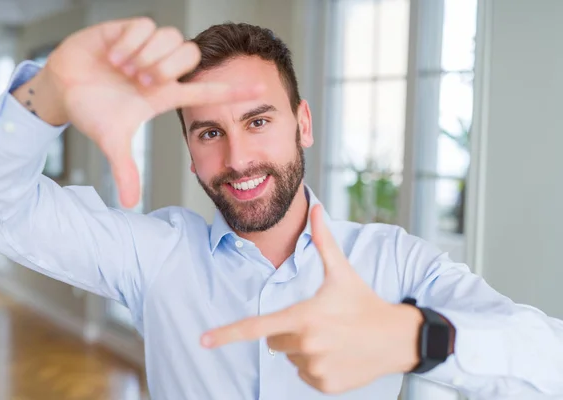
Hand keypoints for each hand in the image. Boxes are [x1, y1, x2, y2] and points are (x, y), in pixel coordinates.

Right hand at [24, 18, 262, 207]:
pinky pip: (145, 25)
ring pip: (171, 37)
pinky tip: (113, 54)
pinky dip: (129, 41)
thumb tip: (129, 204)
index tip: (262, 89)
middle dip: (166, 69)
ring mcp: (145, 48)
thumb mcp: (112, 141)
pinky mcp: (127, 29)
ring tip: (123, 69)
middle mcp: (160, 69)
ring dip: (146, 55)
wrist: (62, 88)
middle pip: (190, 56)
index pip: (206, 91)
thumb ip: (125, 170)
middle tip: (139, 81)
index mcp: (163, 94)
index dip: (233, 91)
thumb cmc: (92, 111)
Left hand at [201, 205, 422, 393]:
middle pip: (274, 340)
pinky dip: (315, 366)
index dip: (227, 334)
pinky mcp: (325, 385)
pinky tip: (337, 354)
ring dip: (302, 348)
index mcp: (304, 317)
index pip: (257, 327)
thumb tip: (316, 208)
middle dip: (288, 330)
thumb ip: (323, 241)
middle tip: (318, 321)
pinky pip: (304, 375)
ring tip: (332, 337)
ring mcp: (316, 368)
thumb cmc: (364, 301)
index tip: (203, 341)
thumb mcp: (342, 272)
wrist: (396, 337)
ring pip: (289, 358)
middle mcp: (307, 345)